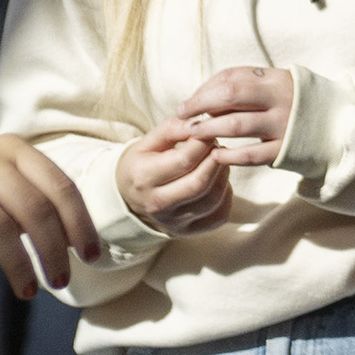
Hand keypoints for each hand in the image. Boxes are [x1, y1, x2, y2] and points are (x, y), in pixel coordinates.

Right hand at [0, 138, 101, 298]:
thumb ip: (32, 202)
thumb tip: (75, 240)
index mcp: (12, 149)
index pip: (59, 187)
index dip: (80, 224)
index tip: (91, 256)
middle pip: (34, 209)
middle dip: (53, 251)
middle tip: (60, 282)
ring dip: (19, 266)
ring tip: (26, 292)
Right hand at [116, 127, 238, 233]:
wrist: (127, 196)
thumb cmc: (143, 162)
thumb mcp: (150, 140)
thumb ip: (173, 127)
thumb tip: (199, 123)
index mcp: (144, 177)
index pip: (184, 160)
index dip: (204, 141)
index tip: (209, 130)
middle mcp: (156, 204)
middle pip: (200, 183)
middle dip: (216, 159)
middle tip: (217, 145)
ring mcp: (172, 222)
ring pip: (212, 199)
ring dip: (223, 175)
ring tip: (218, 160)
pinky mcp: (186, 231)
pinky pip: (218, 216)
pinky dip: (226, 196)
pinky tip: (218, 181)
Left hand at [158, 65, 296, 169]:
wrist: (335, 124)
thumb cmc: (292, 101)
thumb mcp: (274, 84)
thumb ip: (243, 84)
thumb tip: (201, 95)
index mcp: (275, 79)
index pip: (231, 79)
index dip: (204, 91)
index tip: (187, 104)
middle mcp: (280, 99)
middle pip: (231, 96)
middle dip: (200, 106)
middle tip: (182, 117)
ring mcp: (283, 125)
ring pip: (236, 126)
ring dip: (209, 130)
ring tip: (192, 135)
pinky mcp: (285, 149)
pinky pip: (250, 155)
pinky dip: (229, 156)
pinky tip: (215, 156)